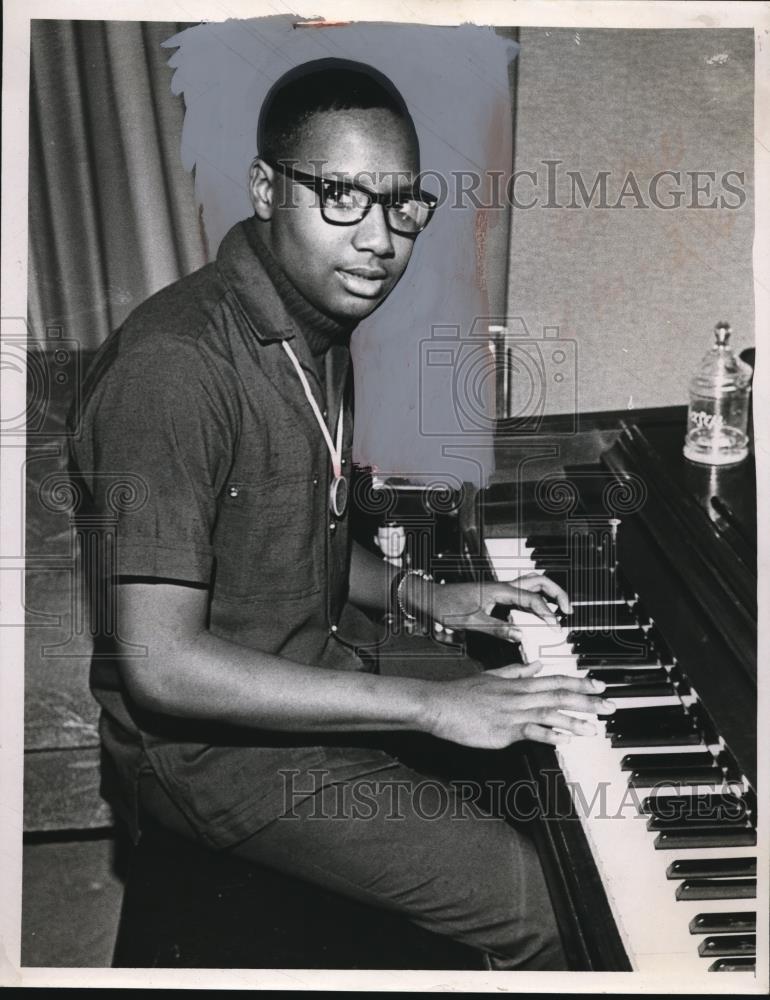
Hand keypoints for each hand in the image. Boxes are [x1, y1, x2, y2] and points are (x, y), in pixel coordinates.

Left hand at [417, 576, 570, 641]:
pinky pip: (523, 593)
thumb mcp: (470, 621)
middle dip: (556, 592)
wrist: (430, 597)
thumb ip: (497, 629)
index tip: (556, 627)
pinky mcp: (496, 594)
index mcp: (499, 590)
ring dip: (548, 594)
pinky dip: (536, 600)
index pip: (531, 598)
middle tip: (568, 610)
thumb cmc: (446, 606)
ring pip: (532, 584)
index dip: (546, 613)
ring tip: (560, 610)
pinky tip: (539, 613)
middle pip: (538, 582)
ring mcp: (500, 589)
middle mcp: (502, 586)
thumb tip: (520, 635)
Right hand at [422, 662, 613, 749]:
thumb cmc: (461, 694)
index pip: (556, 679)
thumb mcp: (492, 676)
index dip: (581, 682)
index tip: (600, 685)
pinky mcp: (503, 730)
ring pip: (550, 713)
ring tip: (594, 728)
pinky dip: (549, 734)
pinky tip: (563, 740)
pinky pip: (530, 732)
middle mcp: (519, 696)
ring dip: (574, 720)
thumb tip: (537, 665)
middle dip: (588, 701)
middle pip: (560, 695)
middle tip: (609, 706)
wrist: (438, 705)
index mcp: (518, 683)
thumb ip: (517, 671)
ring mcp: (512, 713)